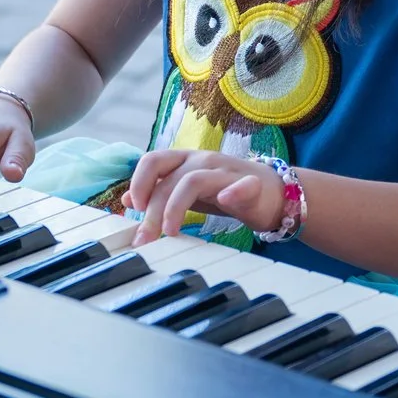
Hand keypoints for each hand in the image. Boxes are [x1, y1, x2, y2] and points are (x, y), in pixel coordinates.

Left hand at [122, 149, 283, 245]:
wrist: (272, 194)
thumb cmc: (226, 191)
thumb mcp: (187, 192)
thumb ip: (159, 193)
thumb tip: (125, 200)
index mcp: (186, 160)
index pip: (153, 160)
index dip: (138, 183)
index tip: (133, 210)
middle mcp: (203, 161)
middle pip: (170, 178)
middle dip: (152, 209)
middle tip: (146, 237)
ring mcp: (227, 172)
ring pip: (194, 180)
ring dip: (176, 206)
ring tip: (170, 232)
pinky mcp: (253, 185)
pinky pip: (244, 185)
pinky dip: (234, 191)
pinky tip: (226, 200)